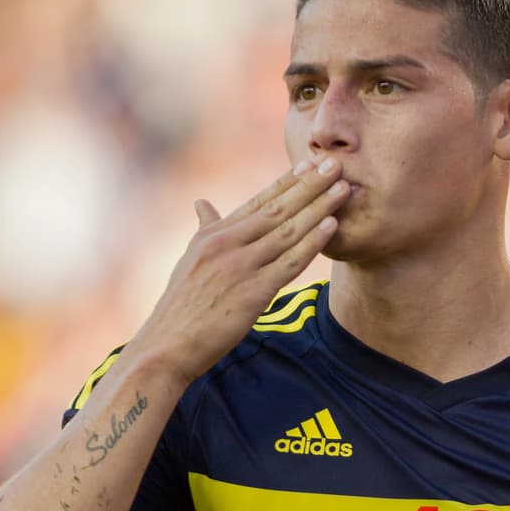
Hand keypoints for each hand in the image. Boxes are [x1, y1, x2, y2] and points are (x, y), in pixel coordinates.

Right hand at [132, 158, 348, 385]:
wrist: (166, 345)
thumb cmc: (180, 308)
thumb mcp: (189, 260)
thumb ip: (204, 229)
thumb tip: (202, 203)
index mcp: (213, 235)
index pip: (257, 202)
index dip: (286, 183)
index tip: (308, 165)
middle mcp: (226, 244)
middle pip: (277, 209)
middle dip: (309, 185)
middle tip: (335, 165)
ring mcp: (240, 267)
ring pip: (287, 231)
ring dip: (318, 208)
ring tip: (343, 189)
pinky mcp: (252, 293)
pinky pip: (290, 263)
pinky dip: (312, 242)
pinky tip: (330, 226)